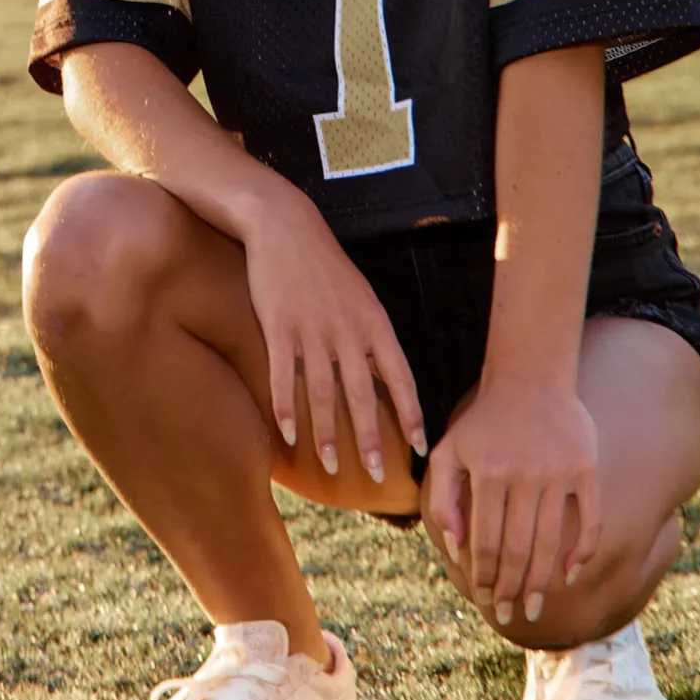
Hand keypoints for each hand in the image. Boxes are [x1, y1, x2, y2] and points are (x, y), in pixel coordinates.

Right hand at [238, 189, 426, 484]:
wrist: (284, 224)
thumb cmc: (323, 264)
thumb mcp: (359, 295)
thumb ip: (371, 337)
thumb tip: (385, 380)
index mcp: (373, 320)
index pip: (400, 375)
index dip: (410, 412)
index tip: (420, 446)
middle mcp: (347, 328)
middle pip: (362, 393)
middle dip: (371, 438)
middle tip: (379, 475)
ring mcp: (312, 328)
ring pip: (322, 392)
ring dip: (328, 433)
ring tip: (333, 466)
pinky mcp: (279, 325)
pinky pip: (282, 376)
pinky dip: (285, 408)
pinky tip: (287, 435)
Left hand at [425, 380, 600, 625]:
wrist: (530, 376)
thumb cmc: (485, 421)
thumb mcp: (449, 450)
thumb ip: (443, 498)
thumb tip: (457, 548)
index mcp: (488, 473)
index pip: (485, 542)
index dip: (484, 577)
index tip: (483, 598)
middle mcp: (524, 475)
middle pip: (517, 549)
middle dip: (510, 589)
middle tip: (509, 614)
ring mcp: (558, 473)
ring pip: (550, 542)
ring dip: (541, 582)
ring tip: (534, 607)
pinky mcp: (586, 469)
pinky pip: (590, 519)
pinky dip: (582, 551)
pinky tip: (570, 574)